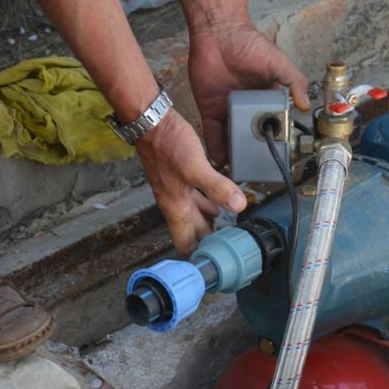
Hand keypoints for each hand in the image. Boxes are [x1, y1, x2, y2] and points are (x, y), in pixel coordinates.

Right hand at [135, 109, 245, 254]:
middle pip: (191, 231)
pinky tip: (215, 200)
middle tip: (224, 252)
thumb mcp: (195, 167)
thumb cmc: (167, 144)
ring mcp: (174, 189)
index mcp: (176, 207)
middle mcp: (174, 202)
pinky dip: (205, 202)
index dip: (195, 258)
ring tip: (223, 232)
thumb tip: (239, 205)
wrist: (149, 120)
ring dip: (207, 224)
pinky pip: (193, 196)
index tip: (211, 268)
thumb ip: (217, 187)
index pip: (184, 242)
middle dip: (206, 242)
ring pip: (192, 214)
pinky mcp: (177, 174)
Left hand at [187, 22, 309, 164]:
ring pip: (232, 137)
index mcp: (266, 98)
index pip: (272, 123)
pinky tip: (220, 160)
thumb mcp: (278, 63)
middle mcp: (248, 108)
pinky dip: (215, 146)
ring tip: (239, 171)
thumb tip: (306, 105)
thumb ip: (294, 82)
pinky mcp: (210, 110)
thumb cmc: (250, 44)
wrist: (218, 33)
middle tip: (257, 168)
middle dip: (254, 150)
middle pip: (251, 134)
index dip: (274, 138)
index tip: (277, 153)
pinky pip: (212, 132)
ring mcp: (228, 110)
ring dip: (235, 152)